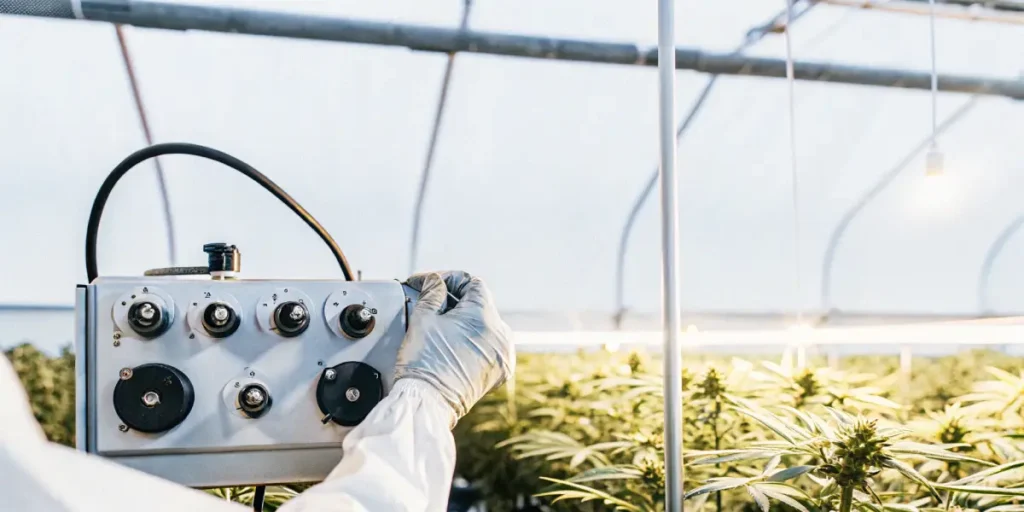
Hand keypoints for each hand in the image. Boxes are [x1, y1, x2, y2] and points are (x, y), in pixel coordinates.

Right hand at [396, 271, 514, 425]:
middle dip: (456, 299)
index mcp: (484, 317)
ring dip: (466, 319)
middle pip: (481, 303)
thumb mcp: (423, 318)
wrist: (427, 404)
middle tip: (431, 300)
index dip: (449, 279)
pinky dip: (474, 339)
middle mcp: (501, 335)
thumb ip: (432, 292)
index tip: (430, 282)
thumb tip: (436, 282)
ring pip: (486, 324)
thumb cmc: (424, 364)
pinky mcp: (499, 371)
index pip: (472, 283)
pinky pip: (490, 345)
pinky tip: (454, 341)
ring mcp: (503, 355)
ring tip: (441, 321)